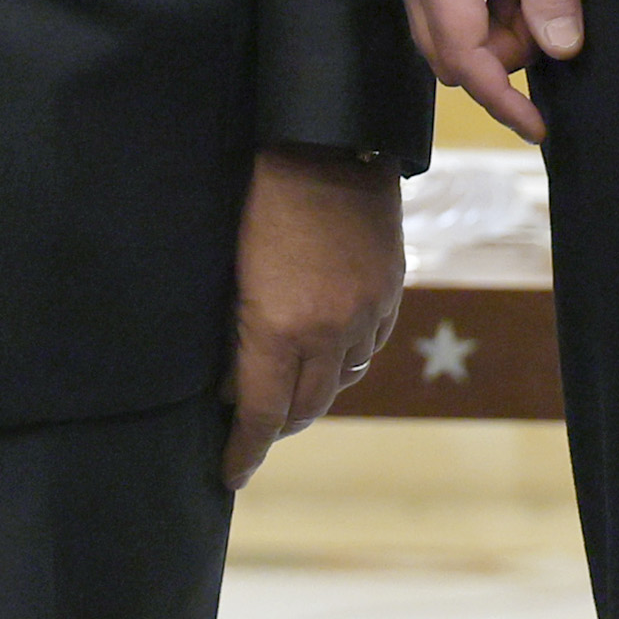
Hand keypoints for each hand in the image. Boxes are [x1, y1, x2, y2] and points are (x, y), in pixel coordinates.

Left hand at [222, 146, 404, 486]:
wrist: (327, 143)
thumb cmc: (258, 198)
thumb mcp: (230, 267)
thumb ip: (233, 330)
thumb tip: (230, 382)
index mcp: (277, 327)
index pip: (259, 413)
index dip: (243, 450)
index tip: (228, 475)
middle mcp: (328, 331)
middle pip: (305, 408)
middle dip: (275, 426)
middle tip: (251, 432)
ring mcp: (365, 314)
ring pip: (341, 381)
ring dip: (312, 393)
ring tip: (285, 391)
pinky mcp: (389, 293)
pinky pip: (367, 348)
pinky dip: (344, 360)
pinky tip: (326, 352)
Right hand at [382, 0, 581, 138]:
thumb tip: (560, 50)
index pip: (461, 50)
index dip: (501, 97)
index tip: (539, 126)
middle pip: (445, 50)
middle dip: (500, 63)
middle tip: (552, 33)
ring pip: (444, 30)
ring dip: (494, 35)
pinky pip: (444, 3)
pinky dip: (484, 11)